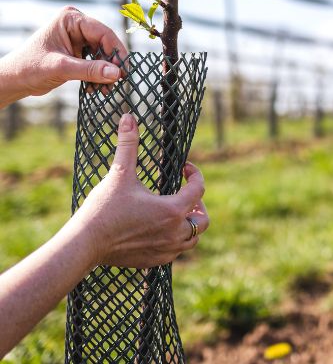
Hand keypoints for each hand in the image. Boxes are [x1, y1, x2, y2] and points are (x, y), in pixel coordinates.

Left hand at [0, 6, 126, 105]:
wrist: (14, 79)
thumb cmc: (30, 68)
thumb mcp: (61, 68)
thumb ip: (89, 70)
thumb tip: (116, 73)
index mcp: (71, 19)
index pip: (103, 33)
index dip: (116, 52)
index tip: (124, 72)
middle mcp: (77, 25)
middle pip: (106, 44)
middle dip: (111, 65)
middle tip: (116, 83)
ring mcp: (78, 38)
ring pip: (103, 55)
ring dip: (106, 73)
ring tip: (104, 90)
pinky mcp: (78, 51)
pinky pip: (97, 62)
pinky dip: (98, 76)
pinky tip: (96, 88)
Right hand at [73, 114, 208, 268]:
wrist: (84, 245)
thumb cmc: (103, 208)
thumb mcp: (119, 174)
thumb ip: (128, 145)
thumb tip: (128, 117)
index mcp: (173, 209)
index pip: (198, 189)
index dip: (195, 174)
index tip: (185, 167)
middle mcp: (175, 232)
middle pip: (203, 220)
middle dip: (199, 205)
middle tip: (187, 195)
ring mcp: (166, 250)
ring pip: (192, 239)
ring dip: (190, 224)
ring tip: (178, 212)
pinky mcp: (155, 261)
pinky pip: (177, 252)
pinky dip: (177, 240)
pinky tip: (163, 230)